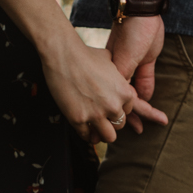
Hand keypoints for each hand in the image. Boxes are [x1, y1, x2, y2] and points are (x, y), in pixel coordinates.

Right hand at [42, 34, 169, 143]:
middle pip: (119, 125)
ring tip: (93, 127)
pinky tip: (81, 126)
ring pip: (108, 137)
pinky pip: (86, 136)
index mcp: (125, 93)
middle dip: (110, 122)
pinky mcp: (79, 119)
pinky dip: (85, 133)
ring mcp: (96, 114)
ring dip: (101, 133)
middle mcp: (114, 106)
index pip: (128, 111)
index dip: (117, 109)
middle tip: (99, 116)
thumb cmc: (86, 55)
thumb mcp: (111, 62)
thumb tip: (119, 79)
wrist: (64, 56)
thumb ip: (119, 76)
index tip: (108, 106)